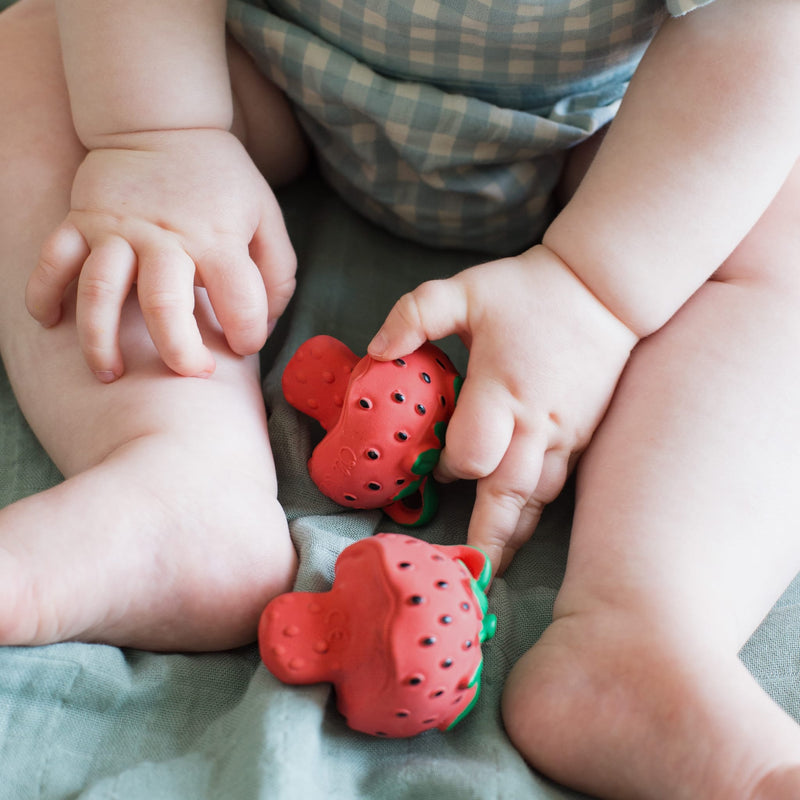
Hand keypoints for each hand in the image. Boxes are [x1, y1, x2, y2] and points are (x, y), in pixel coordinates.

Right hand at [26, 128, 295, 379]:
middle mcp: (165, 238)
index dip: (249, 332)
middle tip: (189, 375)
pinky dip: (44, 291)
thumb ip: (277, 272)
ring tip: (109, 375)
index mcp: (217, 239)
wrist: (164, 122)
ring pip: (100, 291)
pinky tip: (48, 322)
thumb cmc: (221, 182)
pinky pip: (55, 259)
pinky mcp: (82, 220)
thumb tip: (268, 322)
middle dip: (177, 350)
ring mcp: (117, 230)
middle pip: (164, 304)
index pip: (240, 299)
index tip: (246, 344)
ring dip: (99, 338)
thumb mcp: (266, 217)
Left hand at [368, 245, 638, 573]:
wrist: (603, 290)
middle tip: (466, 575)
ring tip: (491, 571)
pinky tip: (521, 531)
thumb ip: (415, 314)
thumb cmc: (527, 291)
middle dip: (485, 536)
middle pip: (507, 496)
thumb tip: (375, 352)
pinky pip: (556, 486)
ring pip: (535, 500)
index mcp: (502, 390)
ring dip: (512, 536)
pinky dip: (535, 513)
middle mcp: (535, 423)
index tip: (430, 462)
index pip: (470, 454)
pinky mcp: (581, 438)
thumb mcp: (463, 289)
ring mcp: (564, 435)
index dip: (444, 467)